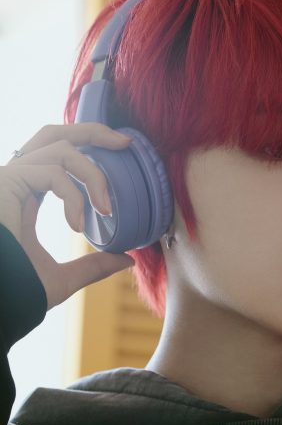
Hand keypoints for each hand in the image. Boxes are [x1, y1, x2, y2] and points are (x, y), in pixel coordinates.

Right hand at [0, 123, 134, 310]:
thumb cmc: (15, 292)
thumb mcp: (63, 277)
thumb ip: (93, 266)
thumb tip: (127, 260)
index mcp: (28, 195)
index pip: (59, 157)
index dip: (89, 148)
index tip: (122, 153)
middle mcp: (17, 181)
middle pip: (54, 134)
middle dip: (93, 132)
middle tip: (125, 144)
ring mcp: (9, 178)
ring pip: (60, 148)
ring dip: (93, 175)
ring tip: (106, 208)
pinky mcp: (6, 181)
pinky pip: (52, 172)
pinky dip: (73, 195)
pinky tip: (76, 224)